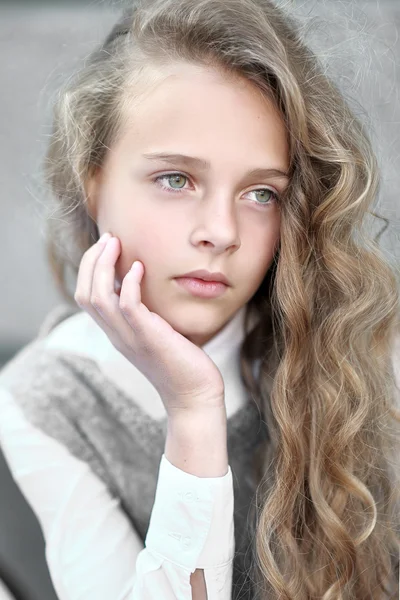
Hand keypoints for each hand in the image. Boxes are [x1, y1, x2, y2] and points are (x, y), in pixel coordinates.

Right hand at [74, 233, 225, 414]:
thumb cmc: (182, 364)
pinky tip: (139, 267)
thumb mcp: (157, 335)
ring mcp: (130, 338)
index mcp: (116, 333)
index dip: (89, 269)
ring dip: (103, 266)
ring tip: (115, 243)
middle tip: (107, 238)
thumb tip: (150, 291)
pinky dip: (128, 283)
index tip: (104, 246)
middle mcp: (117, 335)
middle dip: (90, 261)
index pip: (86, 297)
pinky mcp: (149, 338)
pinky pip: (127, 306)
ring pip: (98, 297)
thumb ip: (147, 315)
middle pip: (84, 294)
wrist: (195, 397)